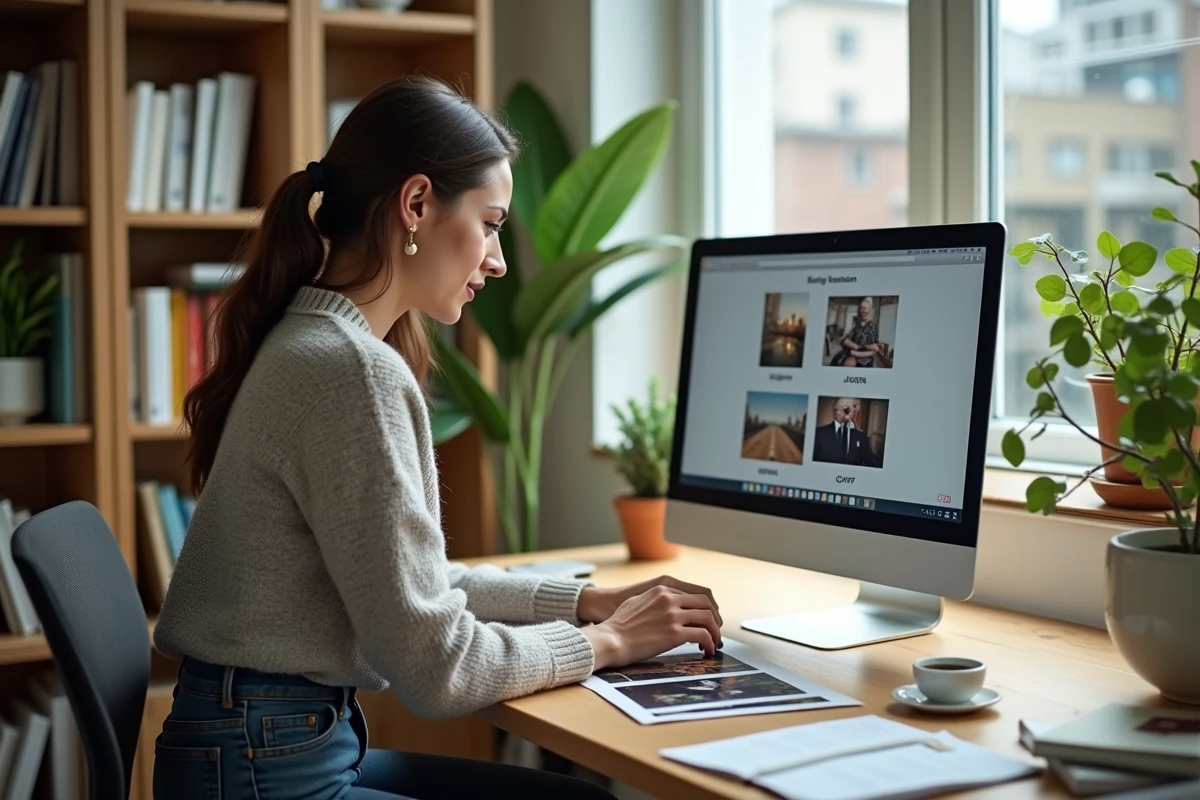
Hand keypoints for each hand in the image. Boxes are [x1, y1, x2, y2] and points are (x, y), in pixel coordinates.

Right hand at [581, 585, 721, 670]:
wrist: (610, 639)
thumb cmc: (618, 625)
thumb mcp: (637, 602)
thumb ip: (655, 600)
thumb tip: (667, 607)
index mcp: (662, 589)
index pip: (695, 593)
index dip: (705, 608)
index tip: (707, 619)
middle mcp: (669, 599)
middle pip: (706, 603)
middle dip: (714, 619)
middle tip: (715, 631)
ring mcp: (673, 615)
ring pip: (708, 619)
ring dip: (715, 632)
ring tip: (714, 643)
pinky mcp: (674, 633)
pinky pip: (702, 636)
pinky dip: (709, 643)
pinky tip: (706, 651)